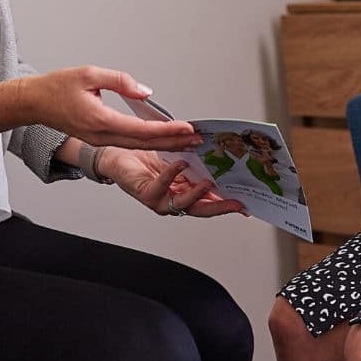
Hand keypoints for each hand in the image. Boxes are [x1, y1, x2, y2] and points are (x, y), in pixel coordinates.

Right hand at [22, 67, 201, 150]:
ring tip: (186, 141)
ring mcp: (99, 140)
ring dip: (163, 144)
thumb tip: (145, 91)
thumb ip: (120, 82)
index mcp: (100, 120)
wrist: (34, 102)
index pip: (142, 130)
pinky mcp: (98, 139)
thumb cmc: (58, 86)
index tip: (187, 128)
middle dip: (173, 142)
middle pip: (144, 144)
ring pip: (137, 146)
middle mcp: (101, 135)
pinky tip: (162, 138)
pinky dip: (148, 142)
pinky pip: (128, 143)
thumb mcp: (90, 74)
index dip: (167, 130)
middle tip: (196, 139)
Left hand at [96, 148, 245, 217]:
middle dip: (220, 207)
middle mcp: (173, 200)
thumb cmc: (144, 159)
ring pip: (182, 203)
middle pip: (200, 208)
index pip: (209, 201)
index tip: (244, 204)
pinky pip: (161, 187)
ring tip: (210, 184)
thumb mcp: (176, 158)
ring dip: (197, 194)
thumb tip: (217, 152)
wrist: (117, 156)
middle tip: (236, 203)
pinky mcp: (146, 193)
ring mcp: (160, 200)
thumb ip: (194, 160)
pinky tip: (181, 164)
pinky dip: (172, 175)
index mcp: (183, 191)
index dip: (226, 204)